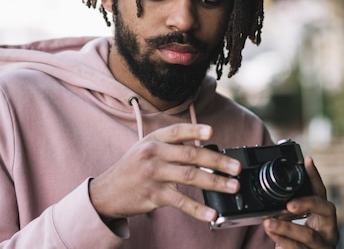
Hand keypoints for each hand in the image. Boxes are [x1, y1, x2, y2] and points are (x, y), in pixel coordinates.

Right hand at [88, 123, 240, 222]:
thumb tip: (203, 148)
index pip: (177, 132)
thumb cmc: (132, 168)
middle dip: (218, 161)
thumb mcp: (146, 148)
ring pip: (191, 176)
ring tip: (232, 186)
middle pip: (191, 154)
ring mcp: (154, 174)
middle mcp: (154, 154)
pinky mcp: (154, 195)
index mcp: (154, 139)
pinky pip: (181, 201)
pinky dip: (198, 208)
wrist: (106, 192)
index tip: (212, 131)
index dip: (195, 130)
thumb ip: (171, 146)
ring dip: (215, 182)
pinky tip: (211, 213)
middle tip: (236, 168)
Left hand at [263, 156, 338, 247]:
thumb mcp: (296, 224)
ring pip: (309, 235)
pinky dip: (283, 241)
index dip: (315, 176)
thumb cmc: (298, 244)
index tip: (307, 160)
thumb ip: (289, 211)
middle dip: (307, 203)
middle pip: (325, 211)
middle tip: (288, 203)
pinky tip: (272, 235)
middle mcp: (329, 231)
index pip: (322, 193)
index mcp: (325, 219)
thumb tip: (272, 190)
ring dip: (287, 227)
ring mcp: (323, 246)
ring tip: (268, 222)